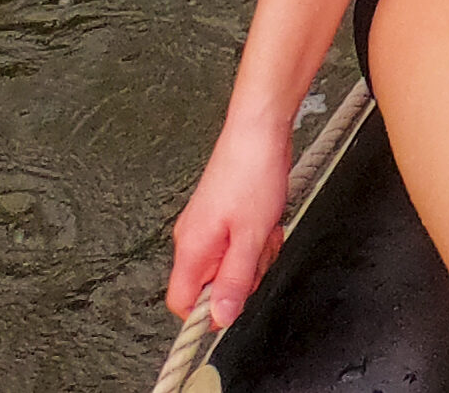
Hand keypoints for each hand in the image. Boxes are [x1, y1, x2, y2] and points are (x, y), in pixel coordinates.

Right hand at [165, 114, 292, 334]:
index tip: (237, 298)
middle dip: (245, 273)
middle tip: (260, 247)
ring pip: (231, 264)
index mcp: (191, 248)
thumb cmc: (252, 172)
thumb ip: (235, 280)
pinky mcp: (222, 216)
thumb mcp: (251, 236)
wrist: (260, 129)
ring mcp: (207, 227)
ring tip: (265, 226)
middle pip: (213, 285)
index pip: (182, 302)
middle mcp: (192, 238)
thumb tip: (221, 318)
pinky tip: (266, 218)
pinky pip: (239, 244)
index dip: (209, 311)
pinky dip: (257, 236)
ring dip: (255, 252)